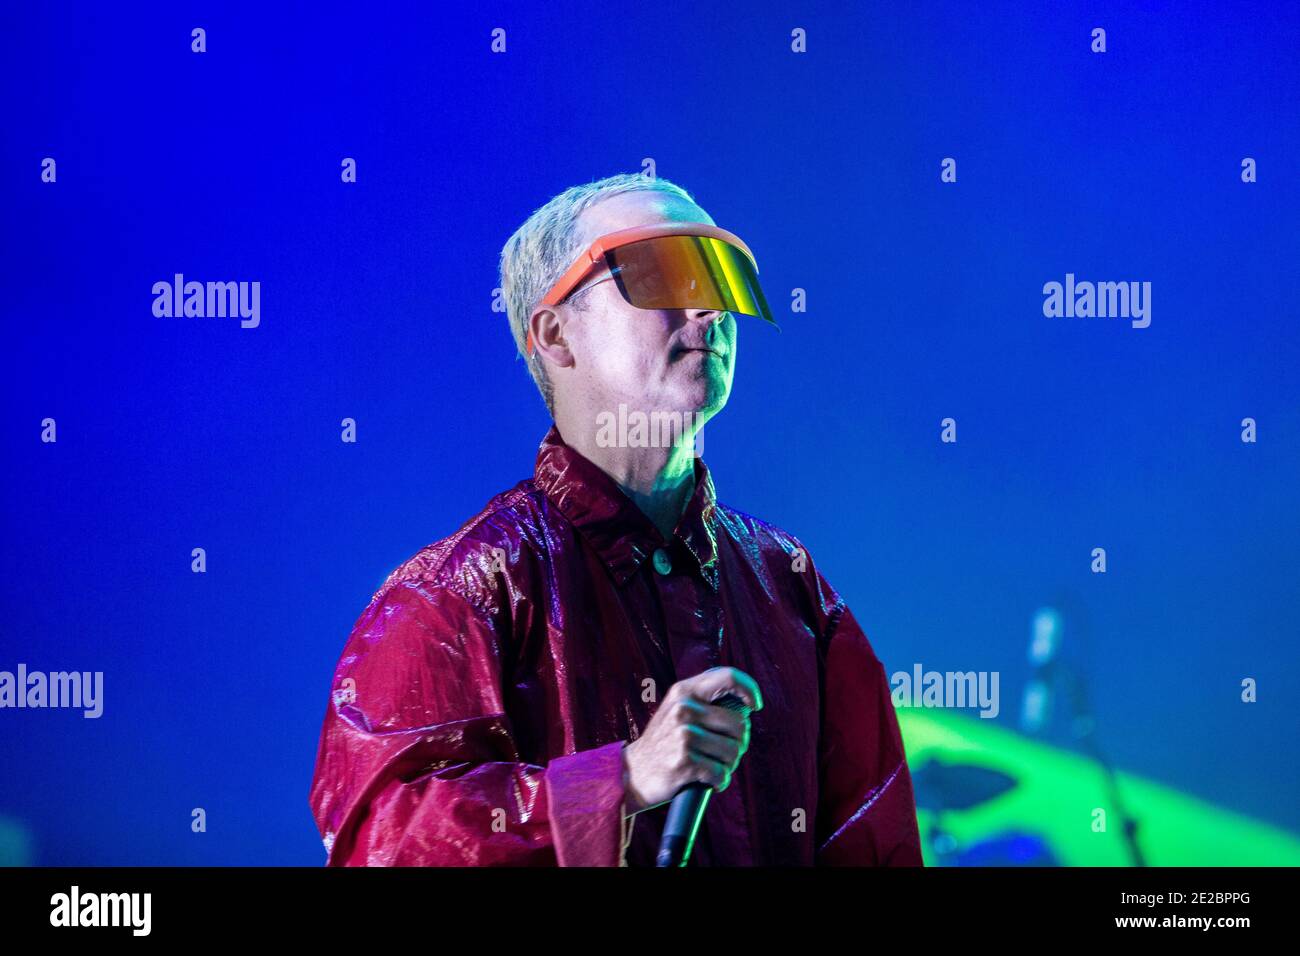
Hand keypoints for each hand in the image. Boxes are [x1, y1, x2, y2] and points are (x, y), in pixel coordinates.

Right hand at [621, 666, 762, 814]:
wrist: (632, 773)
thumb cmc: (663, 743)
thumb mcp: (677, 710)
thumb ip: (704, 700)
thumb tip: (744, 704)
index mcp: (685, 691)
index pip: (729, 677)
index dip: (749, 689)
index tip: (754, 705)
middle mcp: (684, 708)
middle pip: (739, 724)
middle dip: (738, 743)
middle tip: (724, 753)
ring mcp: (683, 734)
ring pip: (733, 751)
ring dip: (727, 765)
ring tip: (712, 767)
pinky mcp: (684, 761)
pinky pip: (720, 773)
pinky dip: (718, 781)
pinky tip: (706, 780)